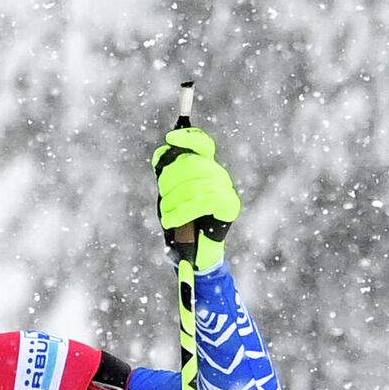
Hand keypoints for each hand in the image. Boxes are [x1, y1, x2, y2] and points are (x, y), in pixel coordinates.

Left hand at [152, 127, 239, 268]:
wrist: (199, 252)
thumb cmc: (184, 222)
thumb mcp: (171, 197)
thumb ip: (167, 176)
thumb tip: (160, 154)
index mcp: (206, 168)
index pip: (203, 144)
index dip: (188, 137)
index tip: (170, 138)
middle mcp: (218, 174)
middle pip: (192, 164)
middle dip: (170, 181)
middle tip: (162, 201)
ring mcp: (226, 188)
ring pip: (194, 185)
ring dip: (173, 202)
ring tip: (165, 217)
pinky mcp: (229, 205)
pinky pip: (200, 203)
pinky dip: (181, 212)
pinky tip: (170, 221)